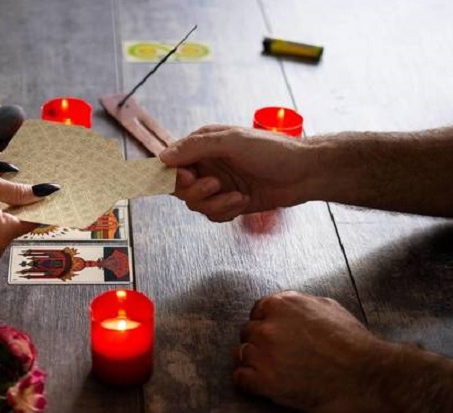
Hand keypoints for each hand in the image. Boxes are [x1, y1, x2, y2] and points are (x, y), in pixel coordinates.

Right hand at [0, 170, 50, 261]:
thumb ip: (19, 191)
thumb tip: (46, 191)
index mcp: (0, 233)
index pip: (34, 220)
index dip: (42, 204)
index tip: (49, 191)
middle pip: (21, 224)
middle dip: (23, 205)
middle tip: (24, 183)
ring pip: (8, 227)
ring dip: (9, 210)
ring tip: (4, 190)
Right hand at [159, 125, 312, 221]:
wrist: (304, 173)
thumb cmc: (273, 150)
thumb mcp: (232, 141)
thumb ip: (196, 147)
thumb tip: (164, 156)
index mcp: (203, 145)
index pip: (172, 162)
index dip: (172, 175)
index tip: (187, 179)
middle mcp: (207, 165)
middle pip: (179, 188)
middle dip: (196, 192)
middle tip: (214, 185)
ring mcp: (217, 185)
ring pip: (196, 205)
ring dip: (215, 204)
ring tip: (236, 196)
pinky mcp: (228, 202)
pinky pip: (212, 215)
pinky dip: (225, 211)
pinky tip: (243, 201)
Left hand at [234, 290, 391, 412]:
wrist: (369, 373)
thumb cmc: (352, 341)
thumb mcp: (326, 306)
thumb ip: (296, 304)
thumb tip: (282, 307)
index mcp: (279, 304)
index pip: (256, 313)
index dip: (267, 326)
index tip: (278, 338)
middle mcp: (267, 327)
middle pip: (247, 334)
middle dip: (261, 344)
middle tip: (281, 357)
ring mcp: (264, 354)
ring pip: (242, 355)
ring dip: (255, 364)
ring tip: (279, 372)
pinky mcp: (265, 382)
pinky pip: (241, 379)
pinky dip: (250, 384)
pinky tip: (266, 385)